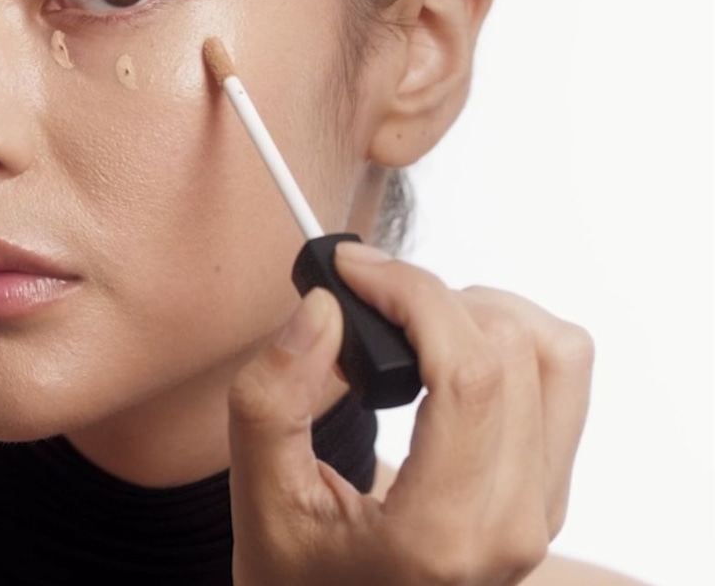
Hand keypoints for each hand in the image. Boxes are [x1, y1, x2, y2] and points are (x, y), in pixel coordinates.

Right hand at [227, 242, 594, 585]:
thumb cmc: (303, 576)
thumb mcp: (260, 498)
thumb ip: (273, 397)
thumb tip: (324, 307)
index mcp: (441, 533)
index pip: (468, 370)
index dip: (411, 292)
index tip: (350, 269)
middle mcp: (512, 522)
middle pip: (513, 348)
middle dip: (433, 296)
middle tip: (367, 300)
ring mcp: (541, 507)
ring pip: (558, 351)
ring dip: (482, 311)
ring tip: (413, 326)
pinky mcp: (548, 488)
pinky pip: (564, 375)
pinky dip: (510, 335)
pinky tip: (448, 351)